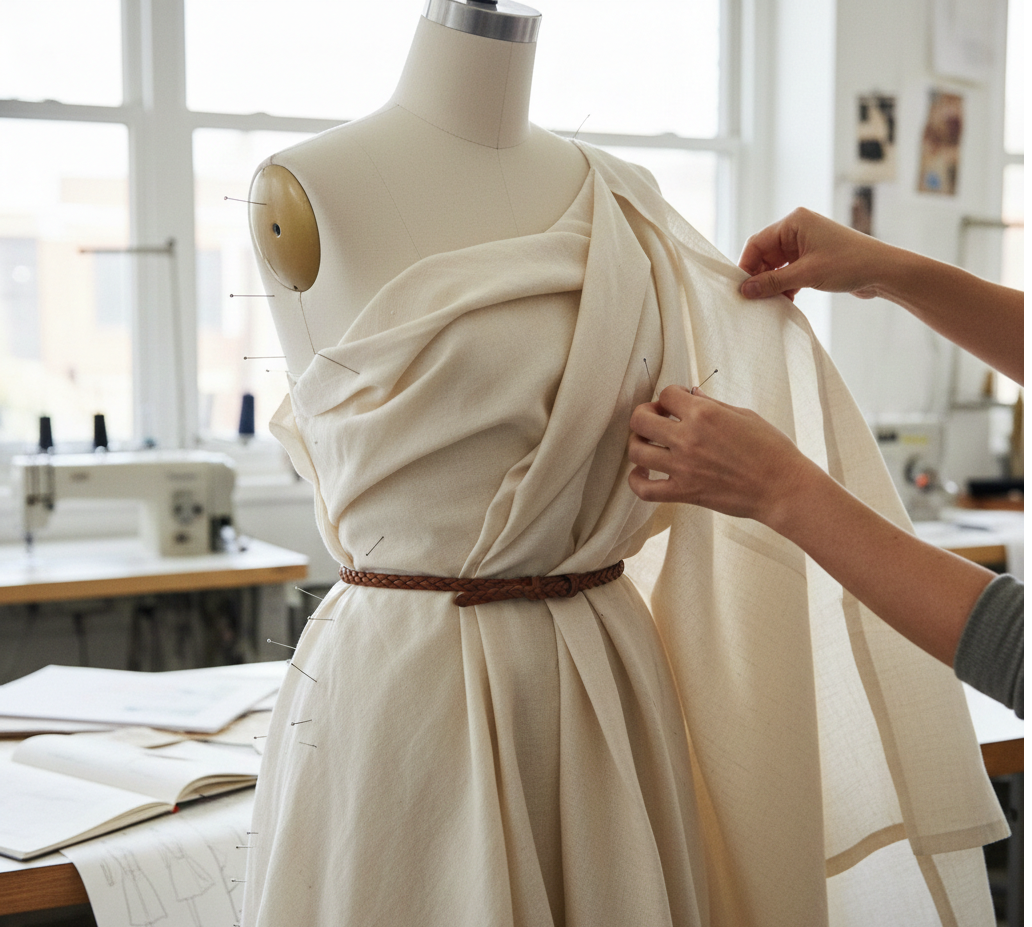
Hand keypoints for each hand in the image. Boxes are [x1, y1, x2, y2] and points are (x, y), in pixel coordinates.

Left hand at [627, 386, 815, 528]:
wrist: (783, 488)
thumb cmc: (771, 450)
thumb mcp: (744, 415)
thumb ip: (712, 404)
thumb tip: (691, 394)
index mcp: (705, 414)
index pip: (666, 394)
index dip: (669, 396)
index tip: (677, 404)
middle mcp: (688, 438)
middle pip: (640, 419)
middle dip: (645, 414)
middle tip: (657, 419)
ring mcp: (683, 467)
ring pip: (636, 451)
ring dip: (637, 444)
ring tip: (649, 444)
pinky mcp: (684, 493)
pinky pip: (644, 490)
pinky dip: (635, 481)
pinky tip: (642, 474)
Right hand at [738, 207, 891, 301]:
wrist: (884, 271)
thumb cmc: (850, 264)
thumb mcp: (807, 275)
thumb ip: (773, 282)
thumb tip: (745, 290)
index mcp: (794, 222)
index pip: (757, 243)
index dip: (746, 266)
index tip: (741, 288)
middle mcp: (798, 229)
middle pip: (765, 255)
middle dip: (760, 277)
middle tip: (754, 299)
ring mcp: (806, 244)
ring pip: (777, 266)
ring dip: (773, 284)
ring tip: (771, 303)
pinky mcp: (813, 258)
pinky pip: (789, 272)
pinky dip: (785, 286)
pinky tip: (786, 301)